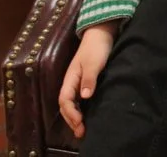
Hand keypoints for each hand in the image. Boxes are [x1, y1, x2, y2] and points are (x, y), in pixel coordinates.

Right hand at [58, 22, 117, 138]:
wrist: (101, 34)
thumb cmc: (96, 48)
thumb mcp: (93, 63)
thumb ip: (89, 79)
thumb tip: (84, 96)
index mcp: (70, 78)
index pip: (65, 100)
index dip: (71, 112)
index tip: (80, 121)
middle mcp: (71, 82)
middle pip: (66, 105)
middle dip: (71, 119)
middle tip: (81, 132)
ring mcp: (78, 82)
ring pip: (72, 104)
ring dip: (75, 117)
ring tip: (82, 129)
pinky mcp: (86, 82)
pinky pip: (79, 100)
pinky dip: (81, 110)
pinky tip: (87, 116)